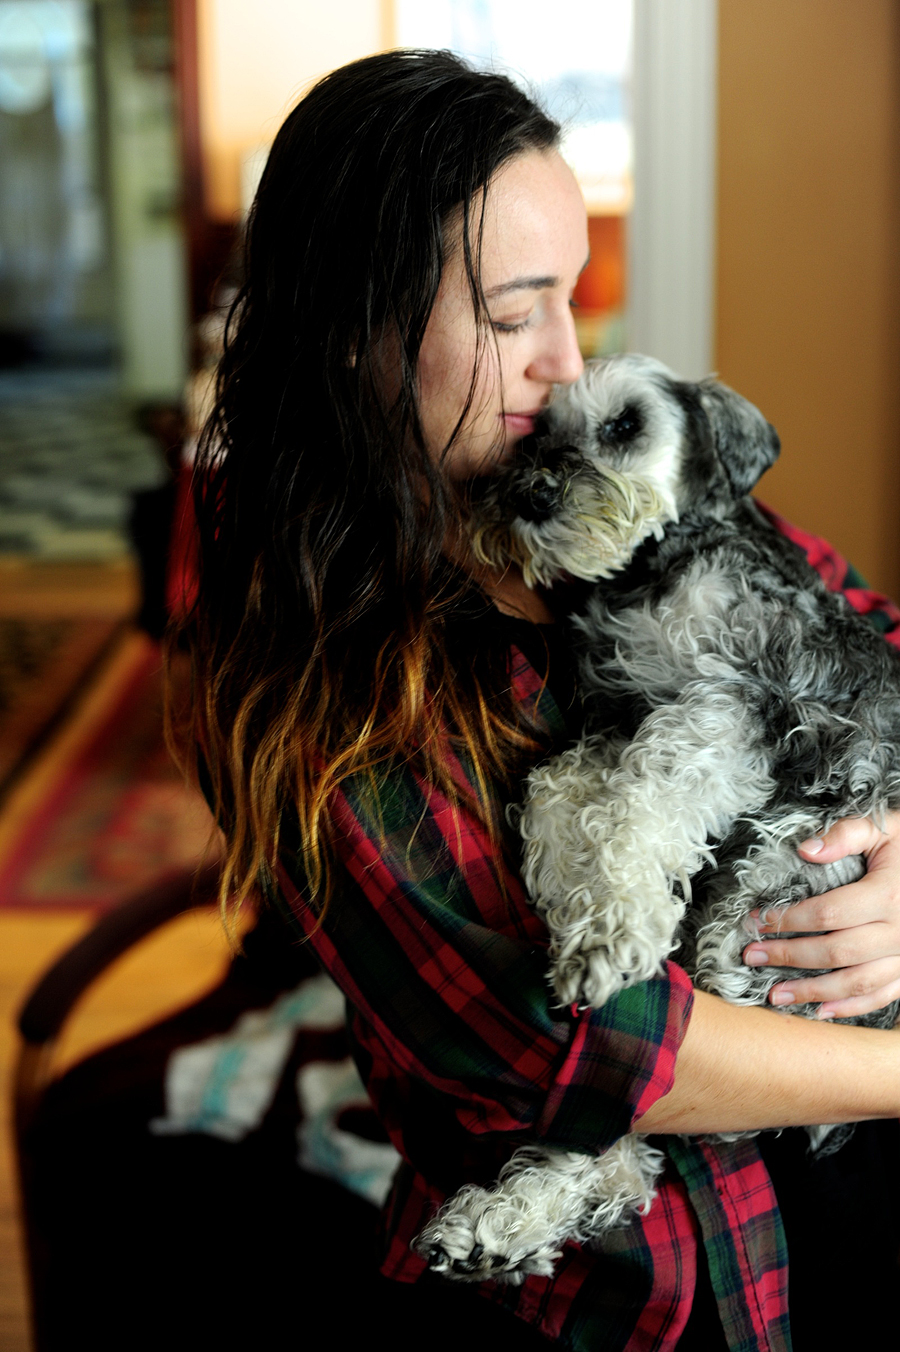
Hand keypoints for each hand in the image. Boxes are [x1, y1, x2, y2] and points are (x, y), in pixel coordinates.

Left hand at [742, 813, 899, 1018]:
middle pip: (835, 951)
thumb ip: (845, 834)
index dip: (788, 919)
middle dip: (788, 956)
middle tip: (752, 956)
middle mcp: (899, 931)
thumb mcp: (884, 827)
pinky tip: (821, 1011)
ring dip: (813, 992)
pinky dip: (852, 1008)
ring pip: (856, 983)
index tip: (757, 920)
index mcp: (887, 895)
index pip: (827, 913)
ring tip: (776, 994)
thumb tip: (806, 849)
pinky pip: (882, 996)